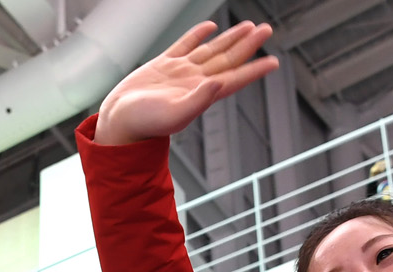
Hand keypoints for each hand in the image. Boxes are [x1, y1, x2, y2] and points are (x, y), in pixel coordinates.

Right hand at [95, 21, 278, 145]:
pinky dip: (198, 34)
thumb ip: (198, 100)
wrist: (119, 122)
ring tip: (248, 27)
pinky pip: (185, 44)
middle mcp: (195, 81)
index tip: (273, 62)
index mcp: (202, 94)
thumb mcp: (174, 115)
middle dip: (248, 44)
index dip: (255, 70)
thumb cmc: (144, 124)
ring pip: (211, 50)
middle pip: (228, 59)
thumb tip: (219, 83)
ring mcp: (180, 72)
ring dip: (230, 38)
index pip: (235, 78)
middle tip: (266, 30)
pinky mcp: (163, 65)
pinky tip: (210, 27)